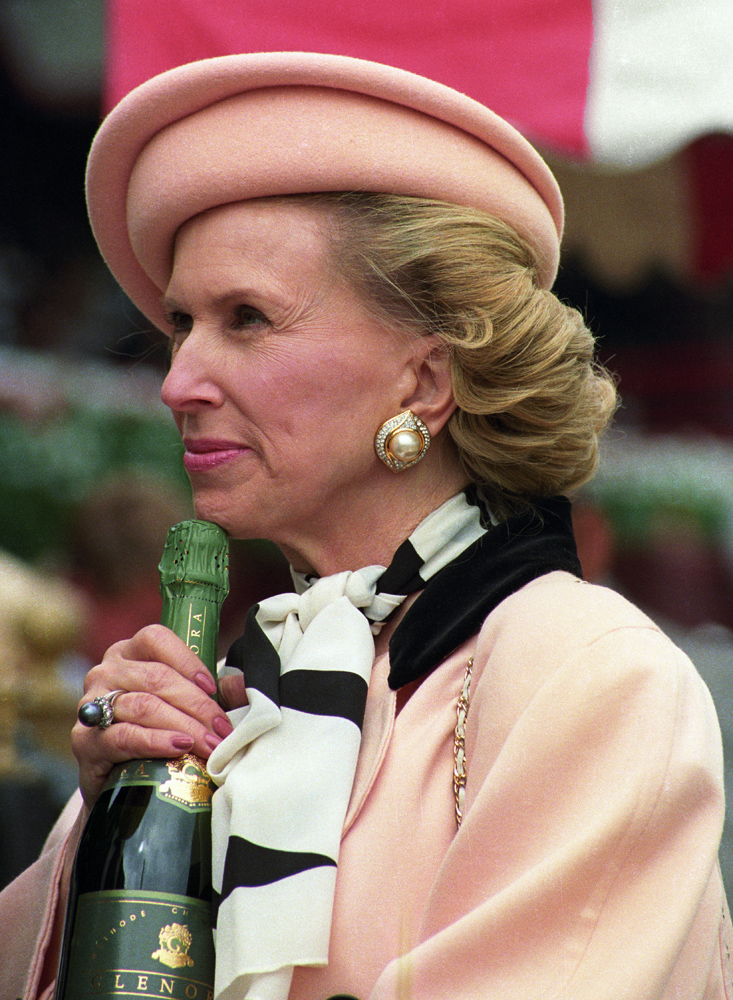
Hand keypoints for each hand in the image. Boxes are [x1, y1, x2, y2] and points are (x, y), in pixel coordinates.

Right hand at [72, 624, 234, 807]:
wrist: (124, 785)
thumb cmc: (160, 734)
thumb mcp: (187, 707)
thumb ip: (213, 693)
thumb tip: (240, 684)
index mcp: (129, 653)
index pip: (156, 639)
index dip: (188, 661)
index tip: (213, 689)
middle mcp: (106, 672)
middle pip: (156, 677)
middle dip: (197, 705)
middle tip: (222, 730)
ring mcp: (90, 705)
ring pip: (144, 706)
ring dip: (184, 726)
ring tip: (210, 744)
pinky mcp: (84, 740)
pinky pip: (124, 736)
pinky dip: (156, 741)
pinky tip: (178, 748)